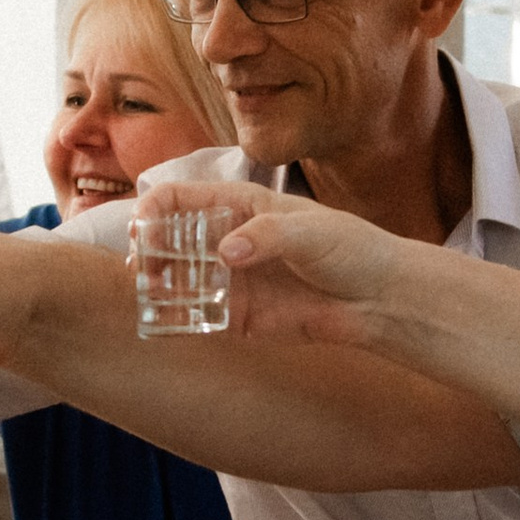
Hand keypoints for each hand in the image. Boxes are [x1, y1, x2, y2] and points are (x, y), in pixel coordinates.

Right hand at [158, 182, 417, 348]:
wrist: (378, 297)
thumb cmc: (349, 248)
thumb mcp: (310, 232)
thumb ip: (266, 236)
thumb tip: (226, 253)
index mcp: (239, 205)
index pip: (181, 197)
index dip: (154, 207)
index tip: (142, 226)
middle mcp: (226, 239)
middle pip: (169, 238)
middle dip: (149, 250)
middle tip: (143, 268)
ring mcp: (229, 278)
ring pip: (177, 278)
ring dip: (158, 284)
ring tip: (152, 293)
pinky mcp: (237, 315)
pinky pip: (197, 316)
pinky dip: (177, 319)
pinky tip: (165, 322)